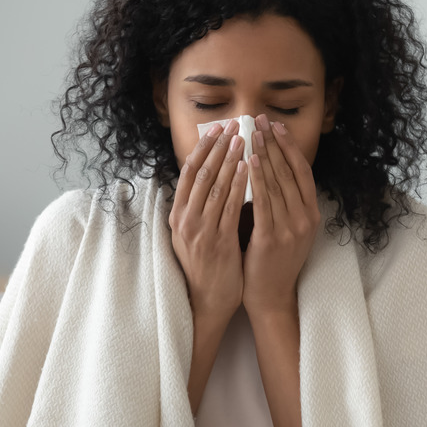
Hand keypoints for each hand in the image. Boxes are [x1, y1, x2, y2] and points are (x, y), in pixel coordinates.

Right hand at [169, 120, 249, 318]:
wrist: (206, 301)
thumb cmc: (205, 266)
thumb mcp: (193, 233)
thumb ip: (199, 207)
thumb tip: (211, 176)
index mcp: (177, 215)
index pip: (188, 172)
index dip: (203, 148)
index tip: (216, 129)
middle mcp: (184, 220)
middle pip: (200, 173)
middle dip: (218, 147)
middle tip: (234, 125)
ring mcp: (199, 231)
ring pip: (214, 186)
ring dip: (230, 160)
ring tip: (243, 139)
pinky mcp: (217, 242)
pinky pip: (229, 207)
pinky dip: (239, 184)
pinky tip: (249, 168)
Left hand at [242, 114, 320, 314]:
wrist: (271, 295)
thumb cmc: (272, 259)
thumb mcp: (286, 227)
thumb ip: (281, 200)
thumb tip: (265, 165)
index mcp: (311, 213)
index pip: (302, 171)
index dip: (289, 146)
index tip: (276, 126)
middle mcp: (305, 218)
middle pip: (289, 172)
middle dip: (273, 144)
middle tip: (260, 120)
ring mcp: (291, 228)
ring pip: (277, 183)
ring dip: (264, 154)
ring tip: (252, 133)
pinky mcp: (273, 238)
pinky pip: (264, 202)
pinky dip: (256, 179)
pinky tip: (248, 162)